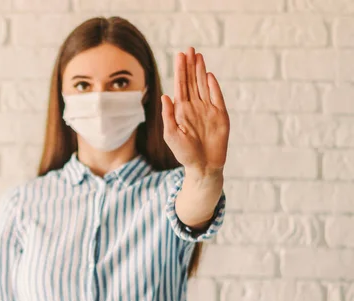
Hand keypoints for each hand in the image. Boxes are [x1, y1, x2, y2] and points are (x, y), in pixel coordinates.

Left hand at [161, 47, 229, 176]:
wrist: (204, 167)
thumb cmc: (184, 154)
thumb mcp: (172, 135)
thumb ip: (168, 116)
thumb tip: (165, 96)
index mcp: (181, 111)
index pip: (180, 86)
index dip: (180, 71)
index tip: (179, 56)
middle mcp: (194, 107)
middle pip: (191, 82)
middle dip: (190, 65)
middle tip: (189, 49)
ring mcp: (208, 110)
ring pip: (203, 86)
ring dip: (200, 71)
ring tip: (198, 55)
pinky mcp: (221, 116)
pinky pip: (217, 97)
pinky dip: (213, 86)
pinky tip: (208, 75)